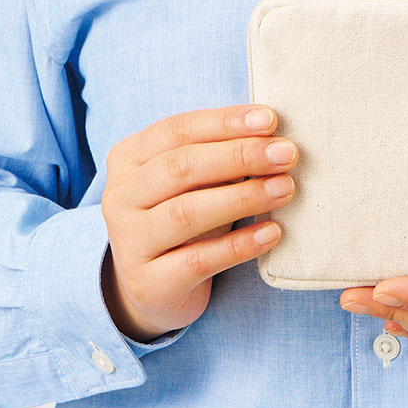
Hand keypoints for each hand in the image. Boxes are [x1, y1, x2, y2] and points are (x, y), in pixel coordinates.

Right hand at [100, 103, 297, 342]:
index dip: (225, 122)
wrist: (155, 288)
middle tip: (286, 153)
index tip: (271, 119)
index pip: (178, 130)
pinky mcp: (150, 284)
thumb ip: (222, 156)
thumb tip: (275, 139)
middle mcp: (120, 197)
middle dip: (240, 156)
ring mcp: (129, 242)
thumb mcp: (196, 181)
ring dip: (243, 197)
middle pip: (181, 167)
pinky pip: (199, 260)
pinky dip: (240, 245)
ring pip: (186, 213)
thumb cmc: (185, 217)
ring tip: (285, 188)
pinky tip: (272, 233)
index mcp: (129, 158)